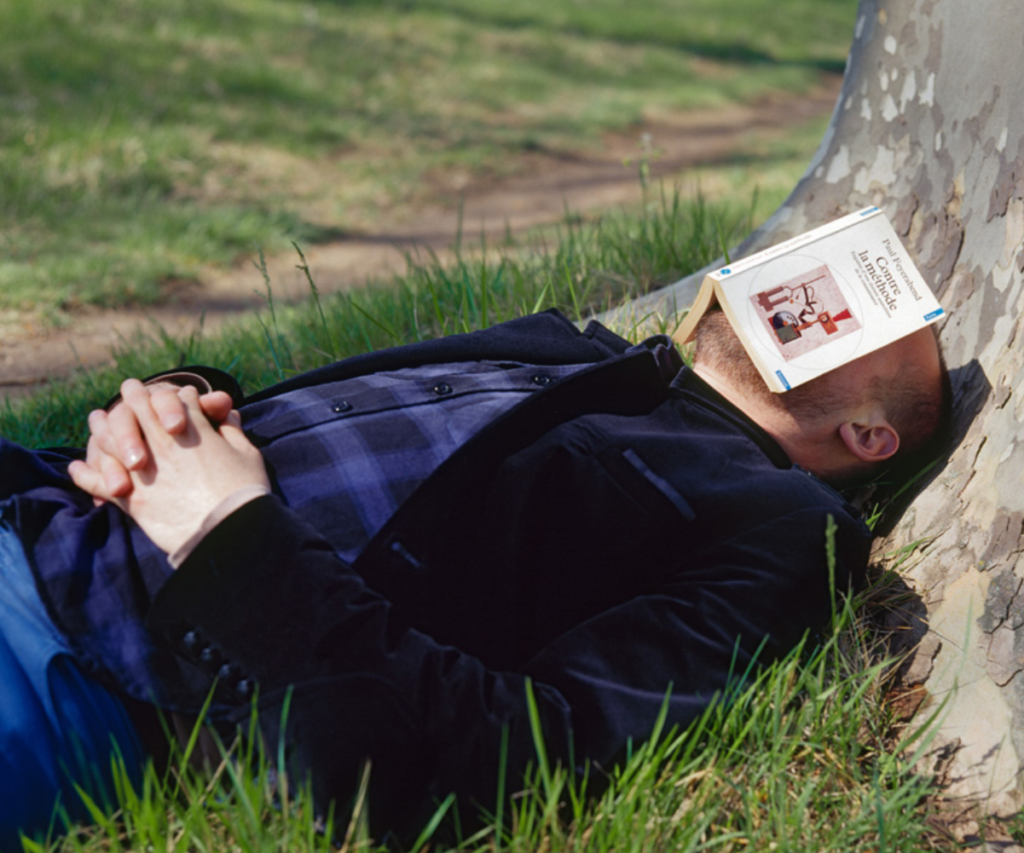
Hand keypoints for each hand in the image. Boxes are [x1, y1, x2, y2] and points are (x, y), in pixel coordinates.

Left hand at [69, 384, 269, 555]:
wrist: (230, 531)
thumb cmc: (244, 491)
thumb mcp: (247, 454)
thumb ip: (233, 430)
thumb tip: (228, 413)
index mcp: (192, 429)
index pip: (177, 398)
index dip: (177, 394)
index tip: (178, 395)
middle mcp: (161, 444)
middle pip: (138, 409)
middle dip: (134, 396)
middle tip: (130, 389)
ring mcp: (142, 471)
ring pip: (111, 439)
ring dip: (102, 426)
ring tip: (96, 419)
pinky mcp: (132, 499)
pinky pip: (98, 484)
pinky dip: (85, 475)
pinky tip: (76, 468)